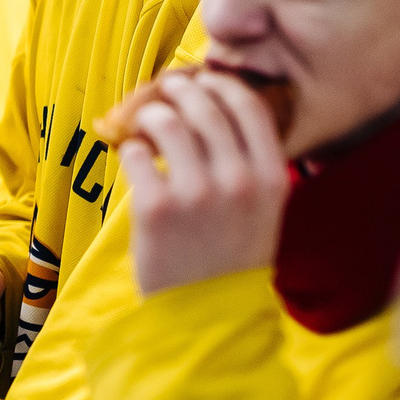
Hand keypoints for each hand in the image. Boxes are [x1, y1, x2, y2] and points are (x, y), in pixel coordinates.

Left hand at [118, 69, 291, 296]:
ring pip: (164, 122)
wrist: (205, 319)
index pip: (248, 105)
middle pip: (203, 106)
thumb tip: (214, 106)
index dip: (221, 84)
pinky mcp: (154, 208)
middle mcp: (237, 180)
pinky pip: (134, 154)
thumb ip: (248, 163)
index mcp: (270, 178)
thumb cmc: (229, 261)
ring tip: (145, 125)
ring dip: (150, 116)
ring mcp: (195, 193)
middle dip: (179, 90)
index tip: (205, 80)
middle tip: (165, 91)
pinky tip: (134, 160)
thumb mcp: (261, 212)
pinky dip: (130, 150)